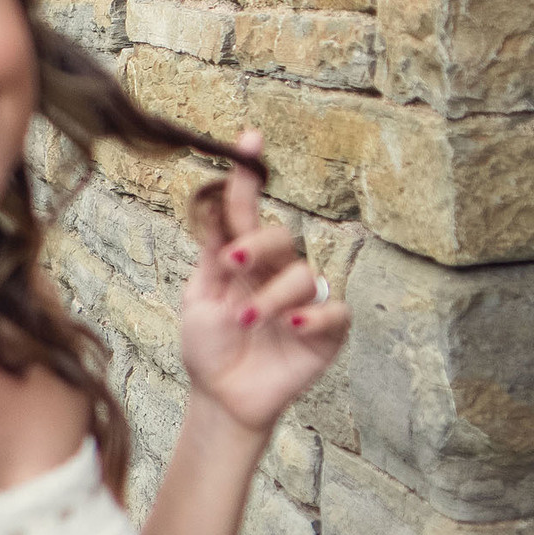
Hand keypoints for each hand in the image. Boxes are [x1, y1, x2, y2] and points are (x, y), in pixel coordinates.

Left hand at [176, 129, 350, 435]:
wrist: (222, 397)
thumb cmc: (209, 346)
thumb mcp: (198, 296)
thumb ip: (211, 254)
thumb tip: (211, 203)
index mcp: (243, 257)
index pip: (247, 210)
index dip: (247, 176)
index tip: (248, 138)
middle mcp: (277, 271)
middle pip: (281, 235)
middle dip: (257, 244)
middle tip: (232, 264)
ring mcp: (305, 300)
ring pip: (304, 274)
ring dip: (272, 295)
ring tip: (247, 321)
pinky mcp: (327, 331)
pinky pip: (335, 311)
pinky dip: (314, 317)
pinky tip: (292, 327)